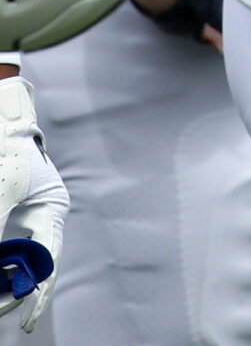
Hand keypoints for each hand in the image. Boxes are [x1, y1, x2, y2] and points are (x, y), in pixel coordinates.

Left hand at [0, 78, 65, 332]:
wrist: (5, 127)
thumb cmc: (9, 152)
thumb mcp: (2, 190)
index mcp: (51, 213)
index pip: (49, 262)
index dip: (38, 293)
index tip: (27, 318)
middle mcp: (40, 221)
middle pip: (32, 266)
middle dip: (13, 290)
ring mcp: (23, 221)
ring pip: (14, 260)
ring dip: (3, 278)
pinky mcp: (9, 219)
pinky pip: (5, 249)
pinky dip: (0, 264)